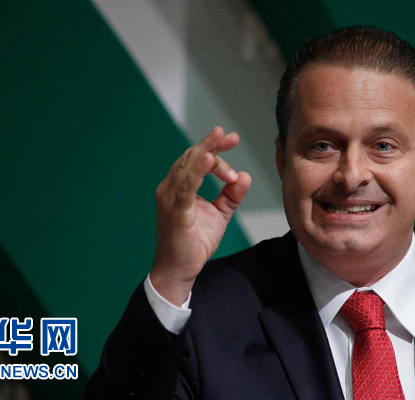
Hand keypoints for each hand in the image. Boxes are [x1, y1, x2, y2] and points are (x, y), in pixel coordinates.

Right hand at [150, 127, 251, 305]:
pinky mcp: (175, 210)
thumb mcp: (219, 215)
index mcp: (179, 187)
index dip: (214, 147)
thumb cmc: (194, 243)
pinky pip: (186, 186)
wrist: (179, 270)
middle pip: (192, 157)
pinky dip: (198, 171)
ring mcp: (170, 198)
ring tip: (222, 140)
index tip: (232, 139)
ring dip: (208, 153)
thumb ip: (231, 195)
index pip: (195, 159)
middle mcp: (170, 188)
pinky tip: (209, 159)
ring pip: (188, 167)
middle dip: (212, 144)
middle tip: (232, 136)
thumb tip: (245, 176)